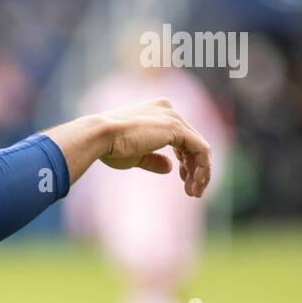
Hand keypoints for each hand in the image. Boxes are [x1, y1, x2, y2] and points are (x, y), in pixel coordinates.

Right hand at [97, 98, 212, 196]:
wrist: (99, 137)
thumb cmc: (110, 146)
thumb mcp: (136, 156)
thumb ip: (154, 159)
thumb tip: (170, 168)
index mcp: (156, 112)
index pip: (181, 138)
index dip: (185, 160)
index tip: (182, 179)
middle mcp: (167, 110)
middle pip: (192, 142)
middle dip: (194, 169)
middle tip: (192, 191)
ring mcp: (173, 117)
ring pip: (199, 147)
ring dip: (201, 172)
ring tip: (195, 192)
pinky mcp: (177, 128)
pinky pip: (201, 149)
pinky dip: (203, 167)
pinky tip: (196, 183)